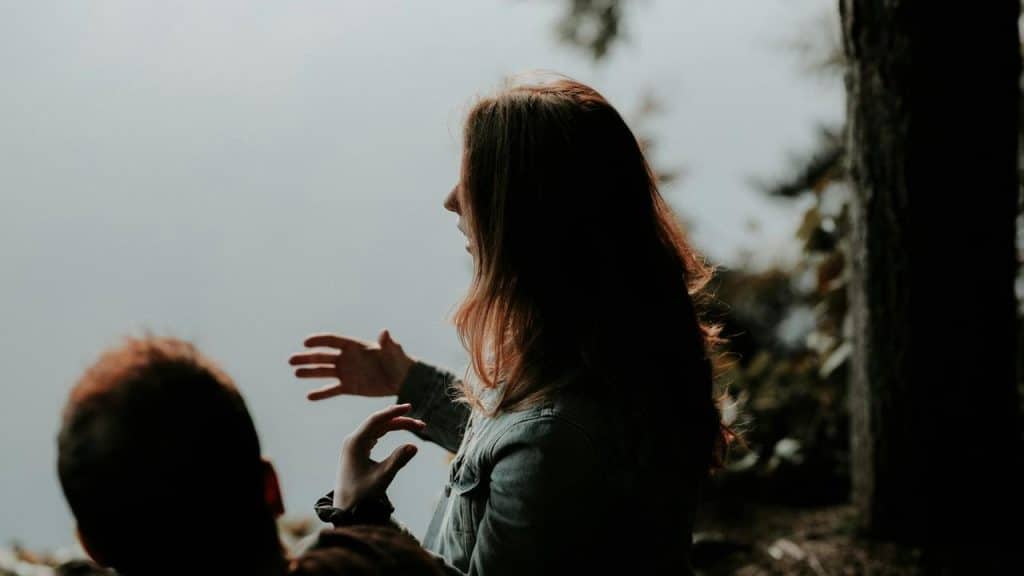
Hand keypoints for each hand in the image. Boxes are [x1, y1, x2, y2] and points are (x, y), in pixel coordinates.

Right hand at [289, 330, 414, 400]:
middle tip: (291, 360)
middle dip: (307, 358)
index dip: (319, 341)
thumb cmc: (398, 361)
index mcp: (354, 346)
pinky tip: (309, 396)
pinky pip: (332, 390)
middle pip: (323, 356)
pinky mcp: (349, 387)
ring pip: (324, 372)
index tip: (306, 343)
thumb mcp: (393, 351)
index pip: (333, 340)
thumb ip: (387, 343)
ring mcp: (346, 373)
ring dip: (309, 372)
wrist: (401, 379)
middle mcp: (347, 358)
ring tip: (296, 373)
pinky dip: (321, 393)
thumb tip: (385, 332)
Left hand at [335, 403, 425, 508]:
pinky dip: (389, 431)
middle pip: (379, 422)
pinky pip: (376, 434)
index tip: (409, 407)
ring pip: (379, 428)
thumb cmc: (361, 495)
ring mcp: (355, 444)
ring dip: (397, 425)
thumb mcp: (382, 477)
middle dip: (400, 421)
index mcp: (355, 443)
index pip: (376, 420)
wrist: (346, 508)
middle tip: (422, 425)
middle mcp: (353, 440)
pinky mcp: (358, 450)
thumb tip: (414, 446)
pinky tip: (400, 428)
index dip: (393, 412)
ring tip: (417, 426)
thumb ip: (398, 460)